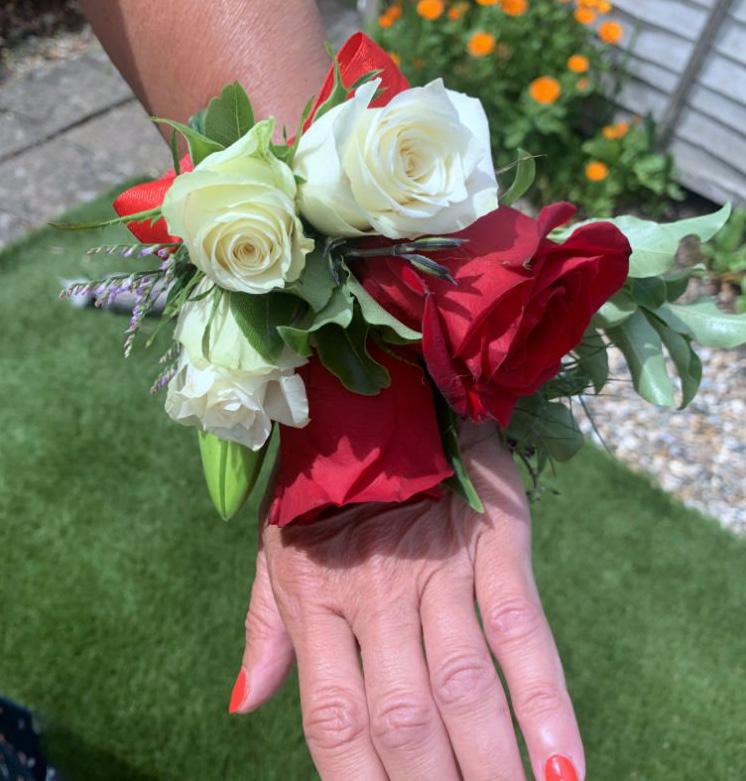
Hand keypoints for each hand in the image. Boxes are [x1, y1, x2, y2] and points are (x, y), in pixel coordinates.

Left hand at [230, 424, 583, 780]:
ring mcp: (438, 565)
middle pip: (404, 716)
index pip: (335, 718)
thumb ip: (267, 627)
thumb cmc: (327, 487)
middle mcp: (376, 591)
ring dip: (488, 766)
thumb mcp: (281, 548)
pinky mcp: (493, 538)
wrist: (383, 396)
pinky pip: (519, 627)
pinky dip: (543, 700)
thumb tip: (246, 706)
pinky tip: (561, 769)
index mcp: (317, 598)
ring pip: (462, 684)